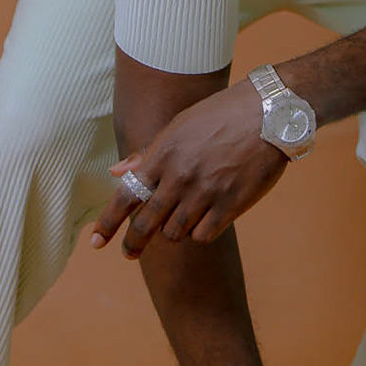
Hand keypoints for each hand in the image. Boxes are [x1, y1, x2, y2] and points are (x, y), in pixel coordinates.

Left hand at [91, 83, 291, 258]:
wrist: (270, 113)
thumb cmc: (222, 115)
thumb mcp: (180, 125)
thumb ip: (147, 154)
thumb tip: (116, 173)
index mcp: (163, 153)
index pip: (126, 195)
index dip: (108, 222)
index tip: (96, 241)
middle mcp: (180, 175)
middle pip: (146, 223)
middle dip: (133, 243)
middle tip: (129, 253)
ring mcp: (205, 192)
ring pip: (175, 233)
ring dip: (172, 232)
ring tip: (178, 223)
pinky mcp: (230, 204)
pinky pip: (203, 234)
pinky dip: (198, 232)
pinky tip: (203, 221)